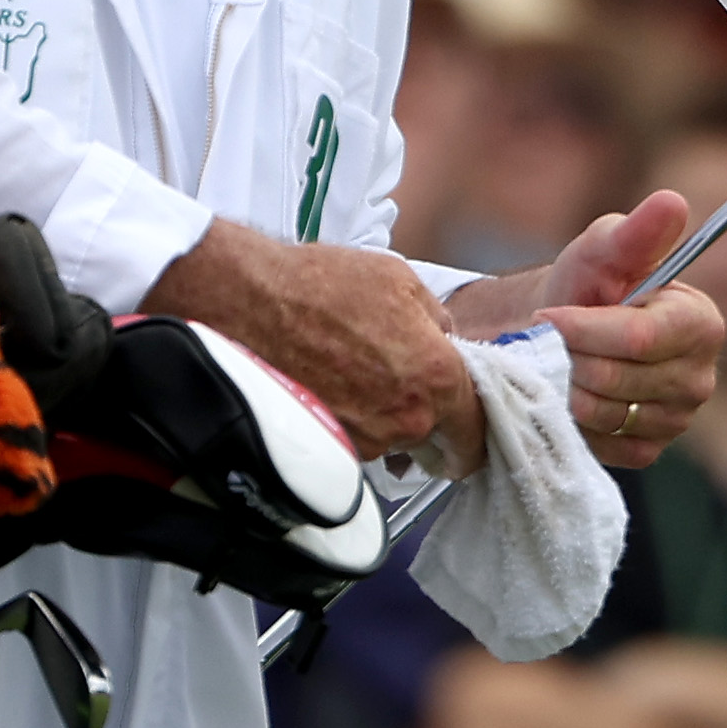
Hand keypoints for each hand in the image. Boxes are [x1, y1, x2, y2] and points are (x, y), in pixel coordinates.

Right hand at [142, 221, 471, 461]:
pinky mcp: (327, 446)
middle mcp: (405, 420)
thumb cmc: (321, 286)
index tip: (469, 431)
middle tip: (400, 383)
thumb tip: (445, 341)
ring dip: (382, 417)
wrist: (250, 303)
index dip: (475, 430)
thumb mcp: (401, 281)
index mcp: (436, 377)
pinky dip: (348, 420)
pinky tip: (330, 384)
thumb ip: (438, 322)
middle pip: (434, 438)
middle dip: (425, 418)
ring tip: (353, 373)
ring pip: (390, 441)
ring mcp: (364, 440)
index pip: (476, 429)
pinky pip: (354, 441)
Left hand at [538, 191, 724, 473]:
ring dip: (571, 388)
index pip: (640, 338)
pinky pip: (602, 444)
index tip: (551, 315)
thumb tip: (672, 203)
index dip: (586, 329)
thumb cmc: (589, 286)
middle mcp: (700, 376)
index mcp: (700, 322)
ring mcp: (678, 418)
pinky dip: (578, 421)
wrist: (563, 335)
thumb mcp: (604, 249)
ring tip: (571, 364)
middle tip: (563, 339)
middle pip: (616, 378)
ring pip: (604, 413)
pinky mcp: (650, 450)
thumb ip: (636, 232)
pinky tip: (580, 394)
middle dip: (573, 357)